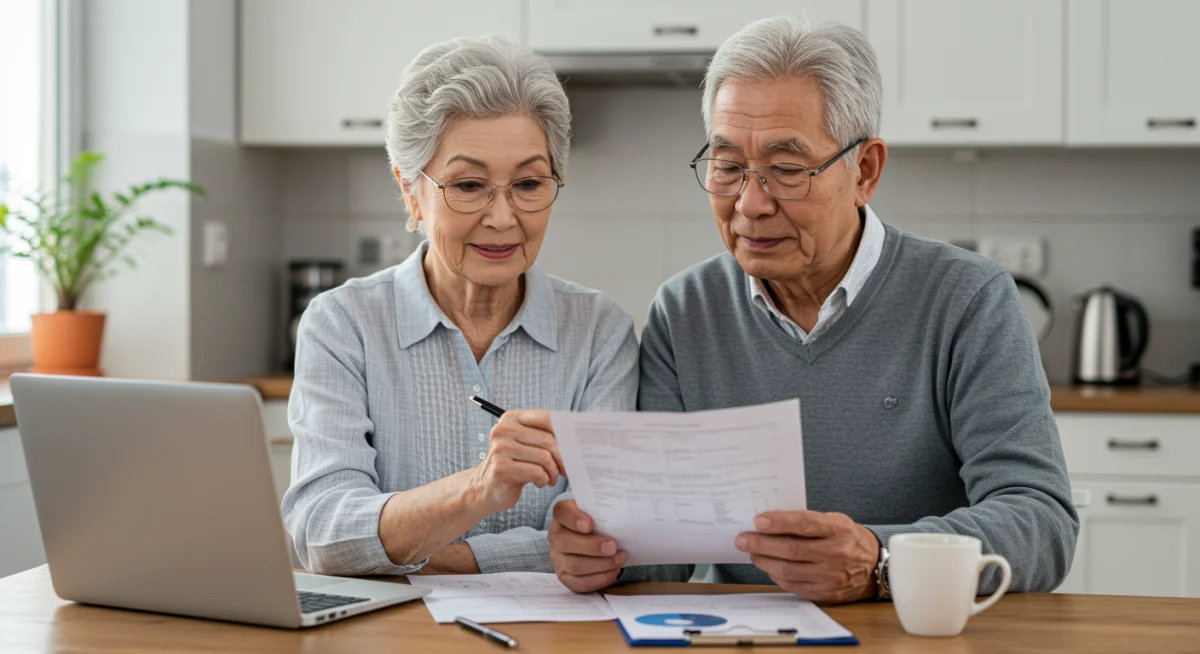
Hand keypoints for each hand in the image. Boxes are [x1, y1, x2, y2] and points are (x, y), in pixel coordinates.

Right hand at [469, 409, 565, 513]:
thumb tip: (576, 438)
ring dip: (552, 472)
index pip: (546, 418)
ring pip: (544, 458)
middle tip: (565, 469)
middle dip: (562, 458)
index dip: (565, 432)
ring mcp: (500, 449)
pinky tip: (540, 483)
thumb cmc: (513, 465)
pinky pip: (536, 472)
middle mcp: (504, 430)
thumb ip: (544, 436)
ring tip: (550, 478)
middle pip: (548, 440)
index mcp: (511, 418)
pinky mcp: (501, 468)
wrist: (486, 488)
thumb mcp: (526, 445)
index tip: (575, 446)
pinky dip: (544, 480)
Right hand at [548, 500, 625, 592]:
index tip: (589, 525)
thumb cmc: (597, 524)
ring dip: (600, 564)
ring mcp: (558, 558)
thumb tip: (622, 514)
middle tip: (613, 546)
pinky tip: (613, 571)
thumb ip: (603, 511)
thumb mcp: (597, 512)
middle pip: (565, 542)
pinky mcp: (565, 577)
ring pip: (573, 565)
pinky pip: (579, 582)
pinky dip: (599, 578)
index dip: (573, 519)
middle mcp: (555, 537)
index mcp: (562, 516)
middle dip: (591, 546)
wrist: (591, 541)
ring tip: (619, 559)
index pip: (561, 512)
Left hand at [735, 510, 879, 603]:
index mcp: (839, 529)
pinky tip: (768, 566)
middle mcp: (837, 553)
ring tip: (752, 552)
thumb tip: (770, 521)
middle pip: (791, 550)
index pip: (804, 524)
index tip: (758, 521)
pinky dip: (776, 576)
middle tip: (742, 539)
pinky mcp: (827, 593)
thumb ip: (807, 521)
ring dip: (764, 561)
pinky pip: (794, 585)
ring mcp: (832, 576)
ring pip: (788, 570)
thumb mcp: (835, 521)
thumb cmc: (848, 538)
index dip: (779, 522)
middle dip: (761, 544)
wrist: (874, 566)